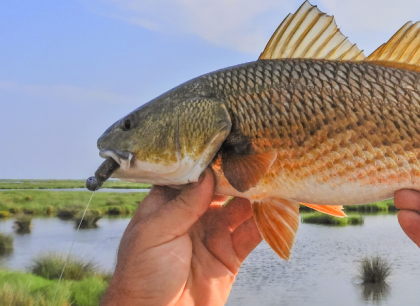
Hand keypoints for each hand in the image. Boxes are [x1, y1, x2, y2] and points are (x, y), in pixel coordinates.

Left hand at [101, 172, 261, 305]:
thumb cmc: (141, 277)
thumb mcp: (154, 234)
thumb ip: (182, 204)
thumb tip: (206, 173)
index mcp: (168, 206)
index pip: (193, 175)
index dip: (211, 160)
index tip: (231, 143)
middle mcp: (193, 216)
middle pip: (222, 189)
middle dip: (239, 175)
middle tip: (259, 157)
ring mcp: (213, 235)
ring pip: (241, 208)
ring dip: (257, 195)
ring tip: (274, 178)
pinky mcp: (230, 256)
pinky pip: (252, 234)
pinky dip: (266, 222)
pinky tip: (277, 208)